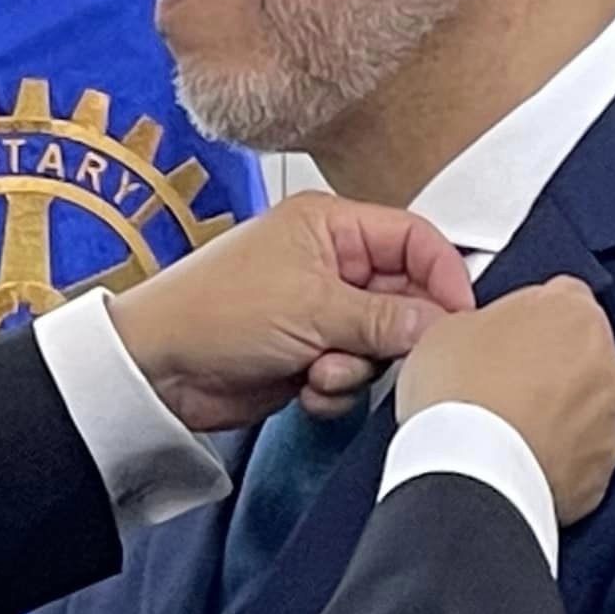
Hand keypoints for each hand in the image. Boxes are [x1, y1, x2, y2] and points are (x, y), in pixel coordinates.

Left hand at [108, 191, 473, 431]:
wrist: (156, 368)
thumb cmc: (213, 311)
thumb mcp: (312, 306)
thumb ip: (385, 317)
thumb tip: (441, 323)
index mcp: (331, 225)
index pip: (414, 239)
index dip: (443, 276)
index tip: (458, 318)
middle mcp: (330, 262)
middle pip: (404, 296)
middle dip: (391, 334)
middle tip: (375, 352)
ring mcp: (320, 310)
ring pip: (380, 342)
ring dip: (357, 366)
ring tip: (319, 368)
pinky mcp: (309, 353)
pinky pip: (354, 374)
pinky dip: (336, 388)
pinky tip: (303, 386)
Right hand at [396, 277, 614, 524]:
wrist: (470, 474)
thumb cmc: (460, 396)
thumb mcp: (450, 326)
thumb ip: (488, 321)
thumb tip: (485, 335)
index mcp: (575, 313)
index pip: (562, 296)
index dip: (529, 315)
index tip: (507, 332)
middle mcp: (608, 364)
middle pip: (582, 352)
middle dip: (550, 364)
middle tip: (502, 381)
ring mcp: (610, 421)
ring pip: (587, 406)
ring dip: (558, 412)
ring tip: (507, 427)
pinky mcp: (603, 471)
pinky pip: (582, 454)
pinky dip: (560, 456)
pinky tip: (520, 458)